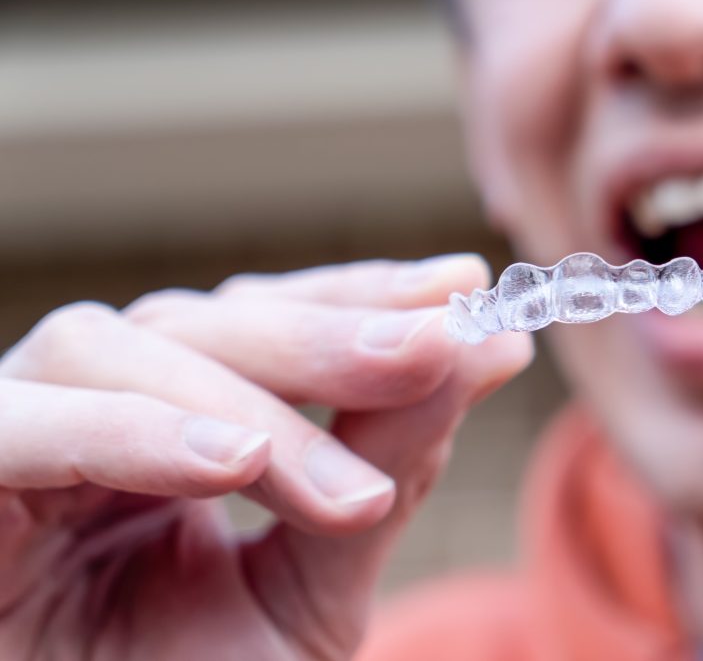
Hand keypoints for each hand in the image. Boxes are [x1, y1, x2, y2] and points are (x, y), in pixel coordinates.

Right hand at [0, 255, 531, 659]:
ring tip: (349, 490)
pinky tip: (233, 461)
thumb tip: (488, 349)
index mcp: (173, 419)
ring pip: (118, 348)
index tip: (462, 287)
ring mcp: (21, 430)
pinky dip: (131, 433)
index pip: (265, 321)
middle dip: (327, 336)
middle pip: (202, 320)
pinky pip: (24, 427)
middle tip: (437, 345)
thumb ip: (388, 470)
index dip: (358, 294)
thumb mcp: (314, 583)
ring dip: (253, 404)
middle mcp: (93, 405)